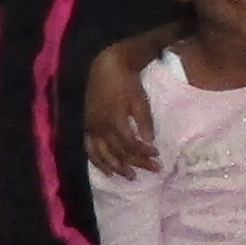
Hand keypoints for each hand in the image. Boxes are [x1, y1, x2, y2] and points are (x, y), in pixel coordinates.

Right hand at [82, 30, 165, 179]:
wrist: (105, 67)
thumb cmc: (126, 82)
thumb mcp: (140, 100)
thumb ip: (144, 121)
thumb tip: (150, 142)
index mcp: (115, 120)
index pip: (130, 144)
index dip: (144, 152)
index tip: (157, 155)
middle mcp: (101, 128)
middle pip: (119, 152)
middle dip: (137, 163)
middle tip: (153, 170)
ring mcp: (92, 128)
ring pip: (104, 155)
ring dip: (117, 168)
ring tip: (130, 177)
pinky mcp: (87, 127)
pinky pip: (90, 149)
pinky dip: (98, 162)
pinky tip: (107, 171)